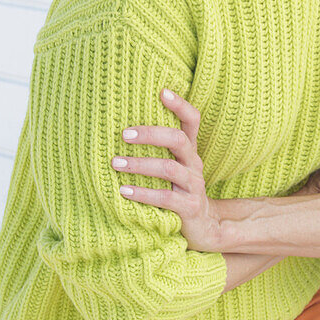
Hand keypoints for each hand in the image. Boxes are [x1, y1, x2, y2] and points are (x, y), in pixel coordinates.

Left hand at [110, 89, 223, 252]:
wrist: (205, 229)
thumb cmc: (178, 192)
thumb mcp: (173, 168)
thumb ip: (157, 150)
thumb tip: (120, 128)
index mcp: (189, 151)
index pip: (192, 120)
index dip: (180, 105)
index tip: (162, 91)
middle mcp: (194, 164)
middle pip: (179, 140)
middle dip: (151, 133)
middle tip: (123, 134)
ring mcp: (194, 187)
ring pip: (169, 168)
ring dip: (140, 164)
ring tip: (115, 163)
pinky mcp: (189, 208)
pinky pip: (165, 198)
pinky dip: (143, 193)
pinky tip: (123, 191)